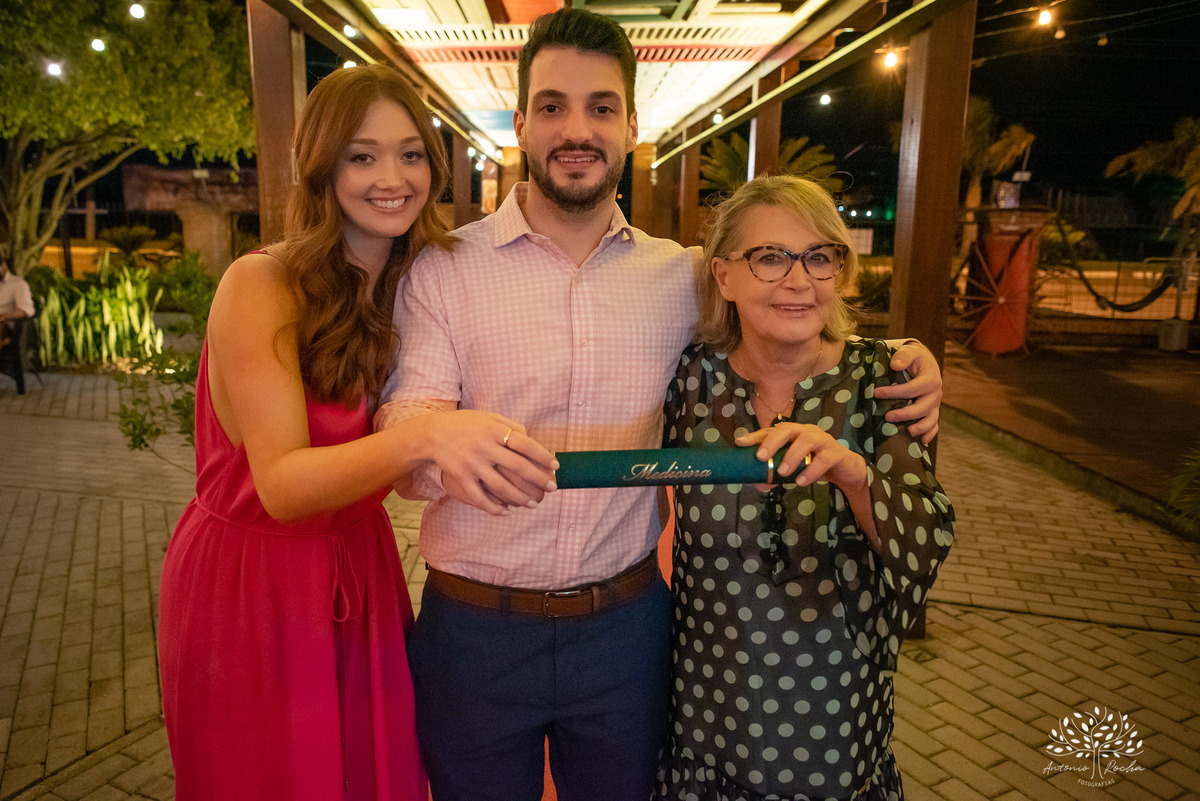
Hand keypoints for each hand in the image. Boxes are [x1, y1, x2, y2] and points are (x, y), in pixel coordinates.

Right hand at [425, 411, 557, 514]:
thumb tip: (531, 438)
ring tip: (533, 504)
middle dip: (538, 479)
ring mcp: (472, 464)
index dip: (542, 455)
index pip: (524, 444)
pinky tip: (506, 512)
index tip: (555, 466)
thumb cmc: (465, 424)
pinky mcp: (461, 477)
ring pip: (501, 486)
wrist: (432, 433)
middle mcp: (484, 447)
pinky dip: (494, 507)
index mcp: (493, 430)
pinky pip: (480, 497)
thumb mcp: (488, 416)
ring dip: (520, 498)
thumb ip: (509, 425)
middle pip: (517, 466)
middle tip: (552, 488)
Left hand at [736, 423, 866, 492]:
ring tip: (782, 472)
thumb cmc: (815, 464)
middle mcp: (807, 431)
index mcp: (794, 433)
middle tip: (761, 457)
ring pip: (806, 440)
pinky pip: (823, 459)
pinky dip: (811, 471)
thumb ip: (776, 475)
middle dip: (772, 441)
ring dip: (792, 456)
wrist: (846, 470)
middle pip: (788, 429)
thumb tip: (758, 485)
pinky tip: (801, 481)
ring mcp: (823, 440)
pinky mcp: (836, 453)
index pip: (772, 430)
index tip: (740, 443)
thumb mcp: (794, 469)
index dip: (756, 436)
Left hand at [874, 340, 941, 444]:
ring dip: (920, 428)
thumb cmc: (914, 358)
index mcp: (931, 379)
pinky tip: (921, 443)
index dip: (894, 393)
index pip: (912, 389)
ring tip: (907, 432)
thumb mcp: (910, 352)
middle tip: (887, 417)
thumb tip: (895, 365)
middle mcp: (935, 394)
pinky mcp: (932, 411)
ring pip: (931, 420)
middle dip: (905, 414)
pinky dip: (929, 434)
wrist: (925, 364)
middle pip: (922, 408)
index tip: (876, 393)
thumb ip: (903, 356)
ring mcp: (935, 405)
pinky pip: (934, 426)